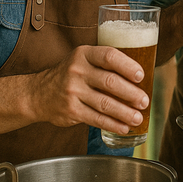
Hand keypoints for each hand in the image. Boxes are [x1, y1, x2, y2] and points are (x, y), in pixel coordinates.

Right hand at [31, 45, 149, 135]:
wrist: (38, 93)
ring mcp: (73, 91)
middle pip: (110, 82)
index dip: (128, 66)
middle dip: (131, 93)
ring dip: (125, 112)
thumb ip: (106, 65)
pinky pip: (96, 118)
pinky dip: (113, 124)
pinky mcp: (71, 110)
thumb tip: (141, 80)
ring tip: (138, 118)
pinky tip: (124, 127)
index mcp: (85, 54)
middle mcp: (77, 71)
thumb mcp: (84, 60)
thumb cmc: (70, 75)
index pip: (109, 56)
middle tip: (144, 101)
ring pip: (105, 103)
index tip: (141, 75)